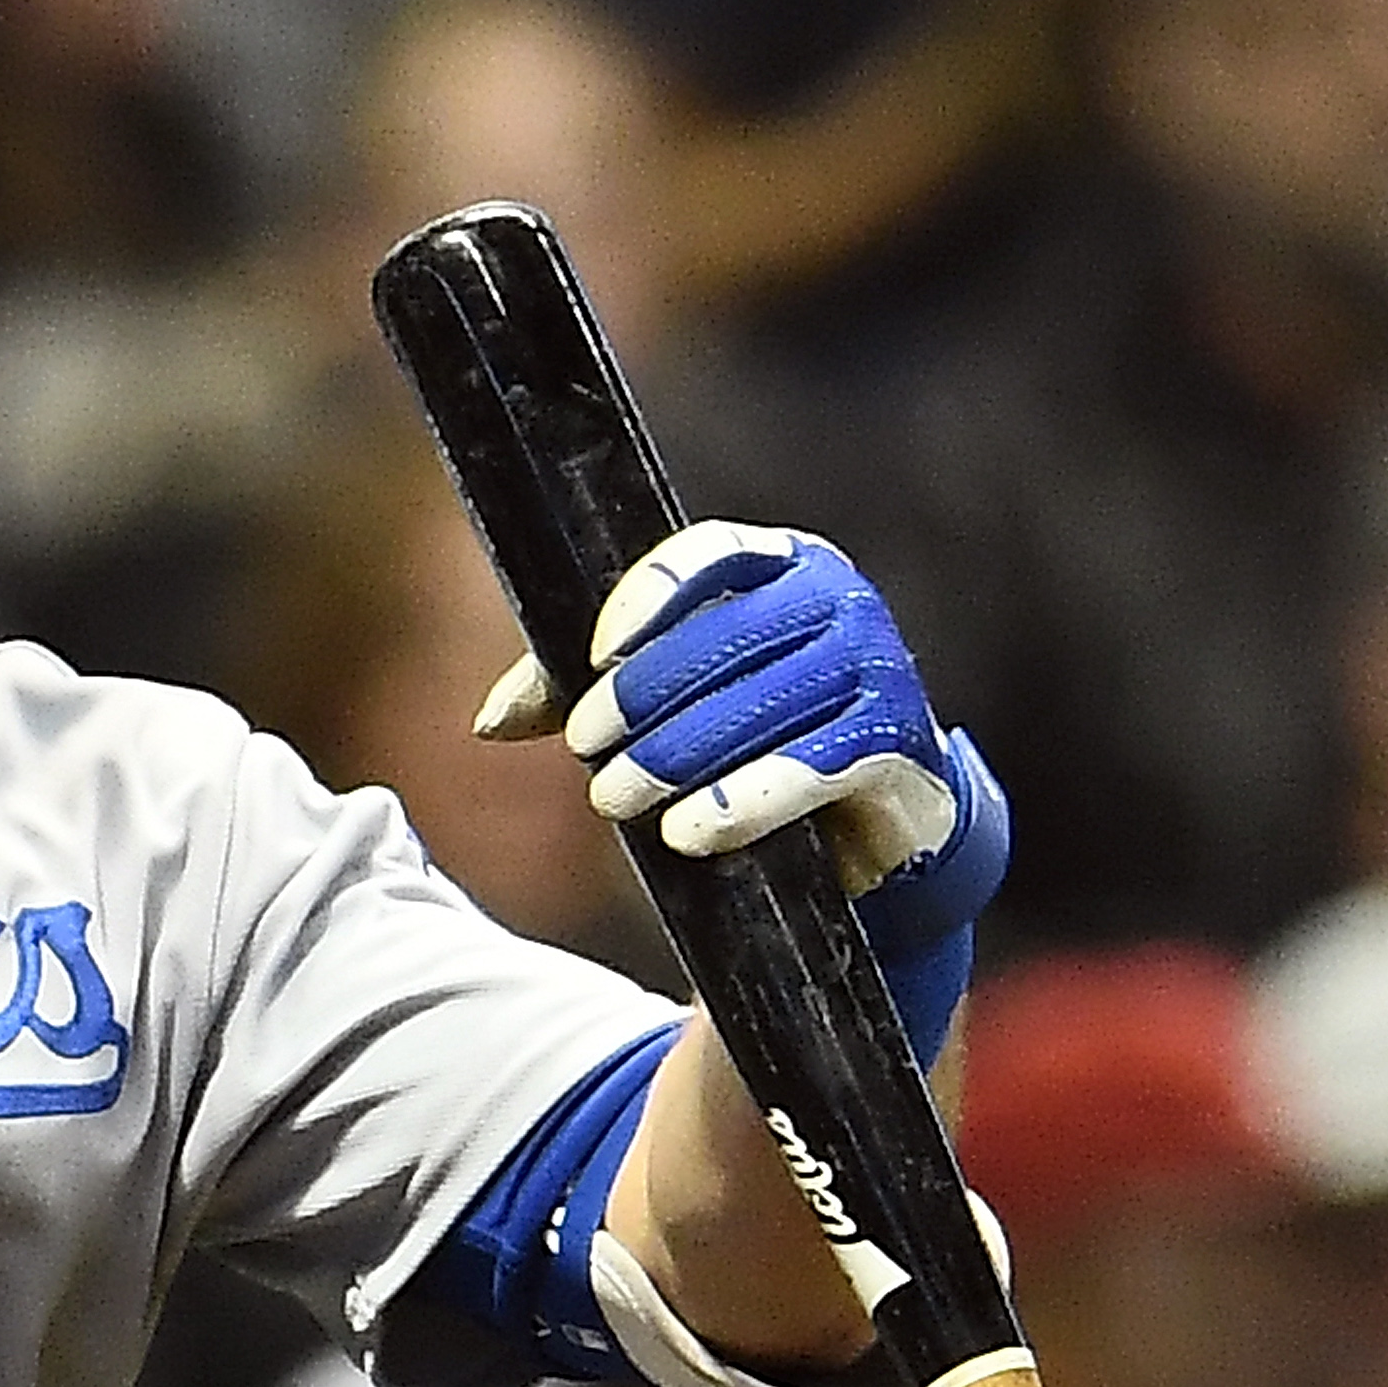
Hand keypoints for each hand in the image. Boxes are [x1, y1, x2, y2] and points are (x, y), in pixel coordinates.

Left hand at [477, 519, 1009, 931]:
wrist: (871, 812)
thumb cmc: (755, 734)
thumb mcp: (671, 698)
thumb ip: (580, 692)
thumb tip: (490, 723)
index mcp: (781, 564)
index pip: (708, 553)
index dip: (649, 598)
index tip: (593, 656)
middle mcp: (838, 600)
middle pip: (728, 635)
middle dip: (644, 697)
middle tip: (586, 750)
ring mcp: (879, 666)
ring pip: (766, 704)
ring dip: (678, 756)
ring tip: (614, 798)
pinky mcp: (897, 742)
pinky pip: (814, 767)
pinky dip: (741, 802)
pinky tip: (684, 834)